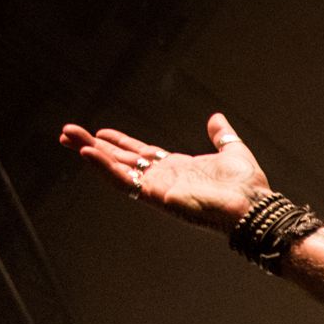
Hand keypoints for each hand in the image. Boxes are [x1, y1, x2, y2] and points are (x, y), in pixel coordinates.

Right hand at [58, 112, 268, 233]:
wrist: (255, 205)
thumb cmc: (248, 186)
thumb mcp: (232, 151)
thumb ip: (222, 136)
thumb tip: (216, 118)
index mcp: (178, 168)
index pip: (141, 153)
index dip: (121, 142)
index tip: (101, 132)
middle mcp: (164, 178)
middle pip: (122, 159)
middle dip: (94, 146)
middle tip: (67, 132)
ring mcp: (159, 188)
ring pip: (117, 169)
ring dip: (92, 154)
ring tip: (68, 138)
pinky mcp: (157, 196)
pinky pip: (126, 182)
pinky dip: (105, 168)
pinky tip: (87, 153)